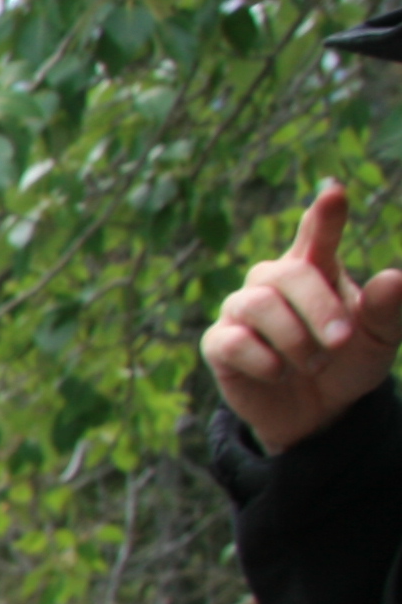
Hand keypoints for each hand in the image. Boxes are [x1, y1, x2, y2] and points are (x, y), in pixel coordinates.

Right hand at [206, 182, 401, 453]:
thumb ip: (387, 310)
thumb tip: (395, 277)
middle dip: (319, 307)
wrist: (316, 412)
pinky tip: (281, 373)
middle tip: (342, 340)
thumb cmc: (347, 361)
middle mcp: (273, 281)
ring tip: (315, 364)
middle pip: (289, 273)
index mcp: (316, 269)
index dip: (324, 214)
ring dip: (296, 339)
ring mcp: (242, 310)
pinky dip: (266, 362)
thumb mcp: (380, 340)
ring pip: (259, 305)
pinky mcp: (220, 343)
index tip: (335, 192)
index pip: (317, 234)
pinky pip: (234, 341)